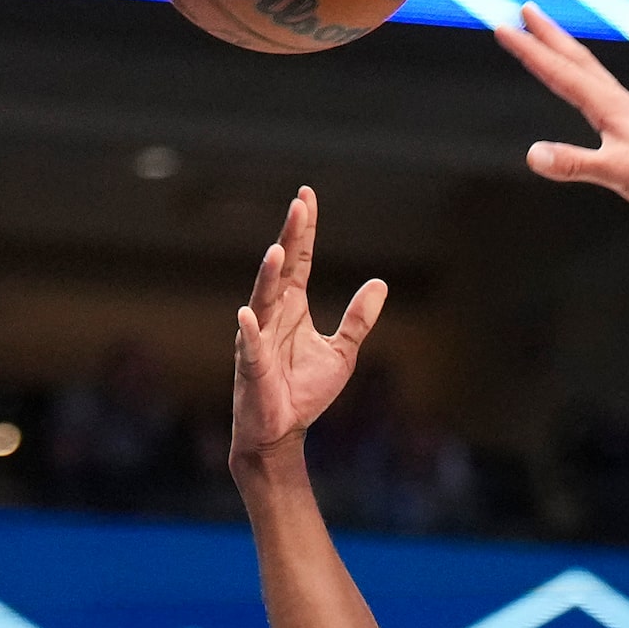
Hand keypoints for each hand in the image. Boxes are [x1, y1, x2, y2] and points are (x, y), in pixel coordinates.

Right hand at [231, 186, 386, 463]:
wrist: (281, 431)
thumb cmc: (304, 391)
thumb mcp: (342, 352)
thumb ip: (358, 319)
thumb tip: (380, 283)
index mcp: (293, 308)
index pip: (299, 261)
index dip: (304, 230)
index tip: (307, 196)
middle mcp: (272, 316)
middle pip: (281, 270)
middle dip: (290, 238)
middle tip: (299, 206)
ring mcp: (258, 339)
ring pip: (262, 301)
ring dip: (269, 277)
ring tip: (278, 252)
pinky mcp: (253, 369)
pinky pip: (250, 347)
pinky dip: (250, 331)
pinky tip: (248, 315)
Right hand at [494, 4, 628, 229]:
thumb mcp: (618, 174)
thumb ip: (575, 164)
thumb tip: (533, 155)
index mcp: (611, 108)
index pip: (561, 72)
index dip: (530, 50)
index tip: (503, 26)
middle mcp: (621, 105)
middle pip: (578, 62)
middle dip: (549, 36)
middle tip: (527, 10)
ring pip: (593, 77)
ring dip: (569, 57)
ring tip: (554, 44)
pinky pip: (605, 100)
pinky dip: (590, 87)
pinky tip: (593, 100)